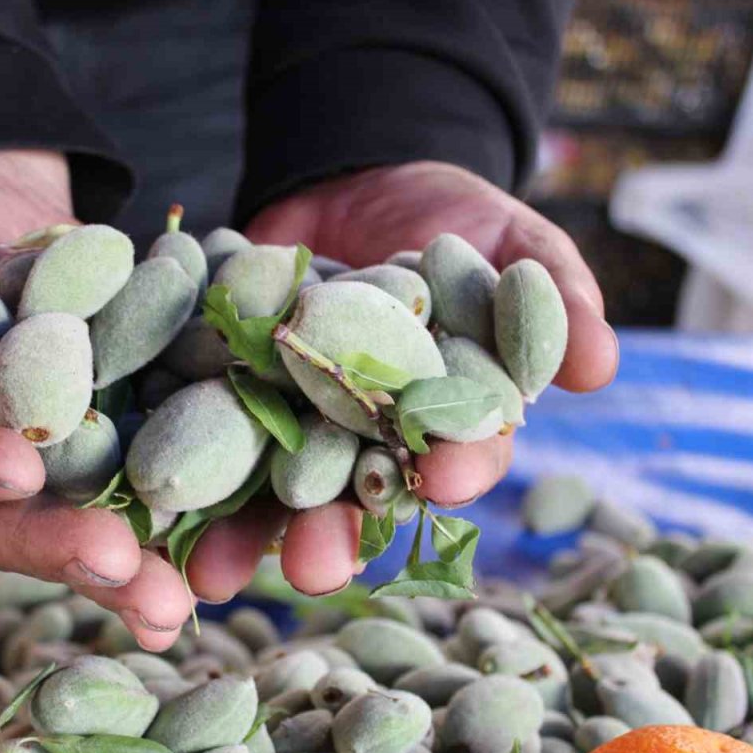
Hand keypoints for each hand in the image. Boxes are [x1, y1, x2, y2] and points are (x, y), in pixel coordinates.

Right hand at [0, 150, 191, 650]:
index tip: (15, 466)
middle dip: (52, 545)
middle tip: (116, 561)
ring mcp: (7, 480)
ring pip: (55, 533)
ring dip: (113, 573)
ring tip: (169, 604)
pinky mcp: (73, 467)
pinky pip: (110, 507)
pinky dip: (153, 542)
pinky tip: (196, 579)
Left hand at [184, 162, 618, 602]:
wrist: (353, 178)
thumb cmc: (453, 216)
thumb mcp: (512, 240)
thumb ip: (552, 294)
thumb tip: (602, 366)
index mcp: (448, 417)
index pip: (460, 448)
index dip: (458, 465)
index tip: (449, 478)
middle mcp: (369, 438)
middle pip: (353, 495)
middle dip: (334, 532)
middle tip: (315, 570)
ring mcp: (294, 421)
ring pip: (268, 487)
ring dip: (244, 533)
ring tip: (214, 574)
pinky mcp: (228, 394)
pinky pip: (200, 435)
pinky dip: (175, 469)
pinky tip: (150, 510)